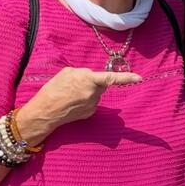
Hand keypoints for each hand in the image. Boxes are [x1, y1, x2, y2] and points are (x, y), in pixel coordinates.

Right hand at [17, 67, 141, 143]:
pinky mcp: (90, 113)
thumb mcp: (67, 72)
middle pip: (100, 84)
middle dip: (92, 82)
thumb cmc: (53, 89)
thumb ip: (84, 72)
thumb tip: (91, 77)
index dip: (126, 77)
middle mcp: (94, 93)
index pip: (111, 78)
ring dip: (88, 91)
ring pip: (96, 93)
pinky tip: (72, 102)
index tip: (139, 78)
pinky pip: (91, 102)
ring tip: (70, 94)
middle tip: (75, 84)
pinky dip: (85, 100)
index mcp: (89, 79)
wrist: (45, 112)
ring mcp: (93, 105)